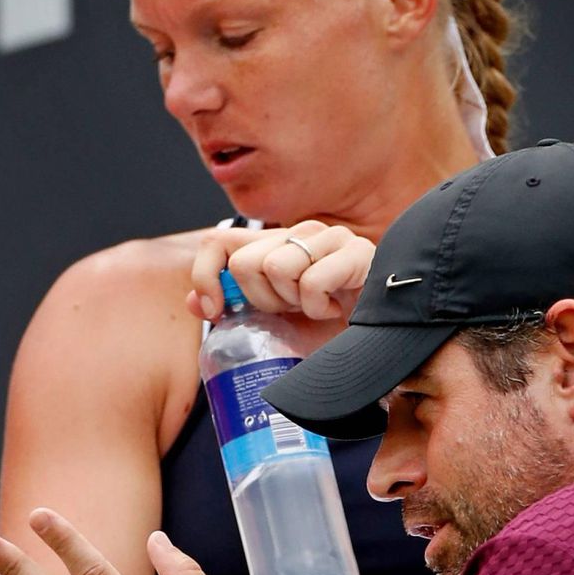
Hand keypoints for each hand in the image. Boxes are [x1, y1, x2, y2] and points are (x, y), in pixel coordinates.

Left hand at [187, 220, 376, 322]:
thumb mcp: (274, 325)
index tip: (215, 311)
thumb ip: (235, 309)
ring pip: (276, 267)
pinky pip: (312, 281)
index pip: (218, 242)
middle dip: (263, 301)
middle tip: (293, 312)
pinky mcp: (355, 250)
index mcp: (274, 245)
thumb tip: (194, 302)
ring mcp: (328, 237)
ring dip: (295, 303)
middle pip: (245, 263)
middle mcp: (297, 233)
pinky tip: (338, 310)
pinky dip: (321, 308)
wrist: (379, 341)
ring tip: (318, 308)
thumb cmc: (328, 332)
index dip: (206, 276)